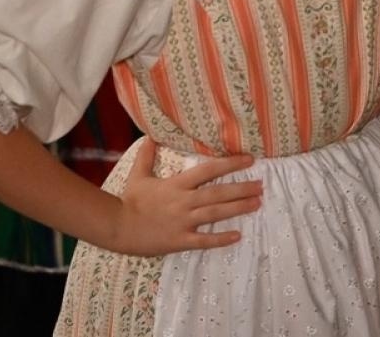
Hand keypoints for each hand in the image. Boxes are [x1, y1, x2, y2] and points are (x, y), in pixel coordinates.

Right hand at [108, 138, 262, 256]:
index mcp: (176, 184)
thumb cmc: (129, 201)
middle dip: (241, 188)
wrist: (118, 227)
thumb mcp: (138, 175)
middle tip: (261, 185)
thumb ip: (146, 157)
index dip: (230, 164)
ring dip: (238, 208)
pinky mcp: (180, 240)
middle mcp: (184, 201)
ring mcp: (183, 222)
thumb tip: (149, 138)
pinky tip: (238, 235)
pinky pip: (204, 241)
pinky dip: (221, 239)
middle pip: (218, 193)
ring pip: (216, 214)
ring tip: (257, 204)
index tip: (249, 160)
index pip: (208, 171)